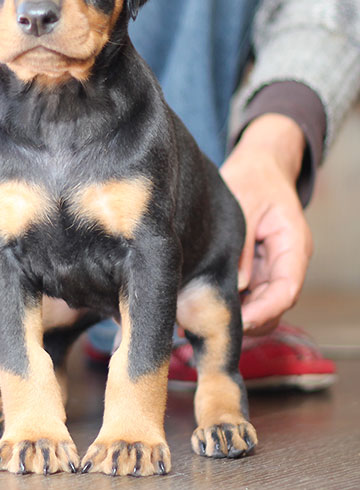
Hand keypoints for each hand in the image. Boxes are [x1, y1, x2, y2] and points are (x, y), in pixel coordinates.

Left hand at [220, 114, 312, 334]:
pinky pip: (245, 294)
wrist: (258, 165)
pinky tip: (198, 303)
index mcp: (293, 246)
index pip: (286, 291)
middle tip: (206, 324)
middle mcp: (285, 263)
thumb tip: (236, 285)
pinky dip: (227, 302)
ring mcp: (269, 267)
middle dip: (245, 321)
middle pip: (273, 307)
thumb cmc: (255, 178)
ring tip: (197, 317)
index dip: (263, 312)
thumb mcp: (246, 204)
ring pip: (259, 306)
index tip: (236, 322)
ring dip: (234, 315)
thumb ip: (243, 246)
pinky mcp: (253, 267)